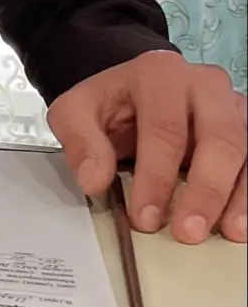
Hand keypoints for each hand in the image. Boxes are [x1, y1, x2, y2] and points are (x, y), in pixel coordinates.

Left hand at [48, 51, 246, 243]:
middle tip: (188, 231)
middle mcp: (205, 84)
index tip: (146, 217)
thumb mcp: (75, 113)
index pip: (165, 130)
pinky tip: (240, 222)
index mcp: (160, 74)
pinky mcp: (246, 126)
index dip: (156, 177)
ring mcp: (232, 105)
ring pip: (247, 149)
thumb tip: (95, 180)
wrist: (133, 89)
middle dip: (205, 190)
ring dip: (238, 196)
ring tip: (227, 232)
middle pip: (218, 138)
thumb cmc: (110, 103)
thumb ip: (80, 142)